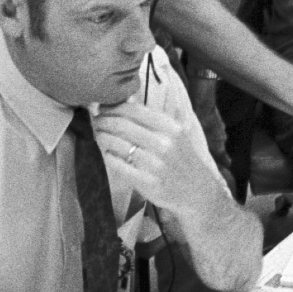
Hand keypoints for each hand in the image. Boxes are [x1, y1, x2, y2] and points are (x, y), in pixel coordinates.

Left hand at [93, 102, 224, 216]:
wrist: (197, 190)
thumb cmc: (181, 157)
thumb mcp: (175, 133)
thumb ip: (152, 119)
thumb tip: (124, 101)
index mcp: (171, 128)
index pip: (134, 110)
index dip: (113, 107)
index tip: (102, 107)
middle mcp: (164, 144)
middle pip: (122, 125)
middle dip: (103, 121)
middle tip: (95, 120)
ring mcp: (156, 164)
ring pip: (118, 144)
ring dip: (103, 137)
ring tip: (98, 135)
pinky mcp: (148, 183)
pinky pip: (118, 164)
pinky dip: (109, 156)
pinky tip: (107, 152)